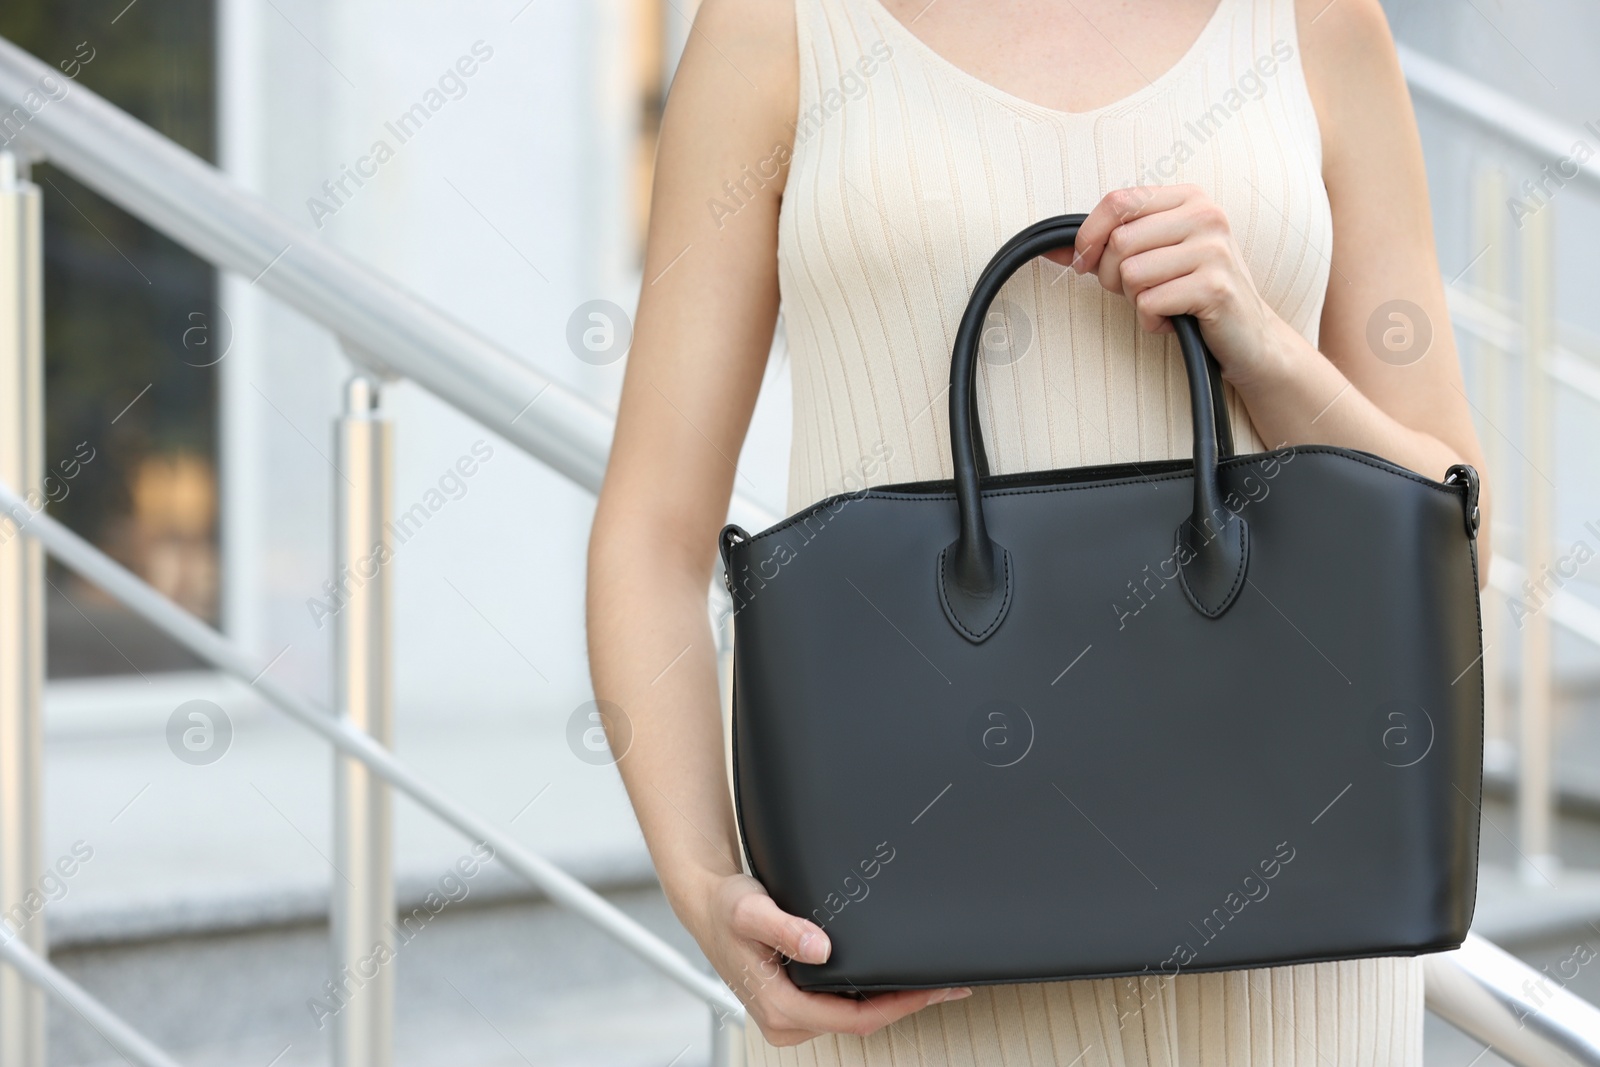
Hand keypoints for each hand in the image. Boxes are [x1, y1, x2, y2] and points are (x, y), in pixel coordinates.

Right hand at [695, 873, 970, 1045]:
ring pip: (854, 1019)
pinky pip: (843, 1010)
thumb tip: (820, 947)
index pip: (854, 1018)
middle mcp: (784, 1022)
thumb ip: (784, 927)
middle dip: (905, 1005)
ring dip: (891, 1003)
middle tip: (947, 986)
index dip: (899, 1005)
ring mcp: (791, 1018)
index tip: (931, 989)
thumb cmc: (726, 908)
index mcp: (778, 1008)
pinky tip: (893, 981)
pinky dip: (872, 997)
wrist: (707, 907)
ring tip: (930, 983)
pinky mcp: (796, 1007)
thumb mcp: (750, 910)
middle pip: (860, 1022)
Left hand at [1048, 185, 1281, 387]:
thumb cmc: (1192, 292)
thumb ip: (1106, 246)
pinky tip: (1174, 320)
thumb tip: (1050, 249)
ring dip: (1136, 300)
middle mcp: (1205, 215)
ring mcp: (1213, 250)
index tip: (1085, 263)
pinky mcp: (1214, 287)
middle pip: (1119, 242)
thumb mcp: (1152, 257)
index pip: (1117, 201)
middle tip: (1139, 291)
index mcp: (1188, 198)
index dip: (1089, 236)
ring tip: (1163, 303)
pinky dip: (1152, 321)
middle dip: (1113, 276)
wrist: (1249, 336)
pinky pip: (1149, 304)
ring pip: (1131, 274)